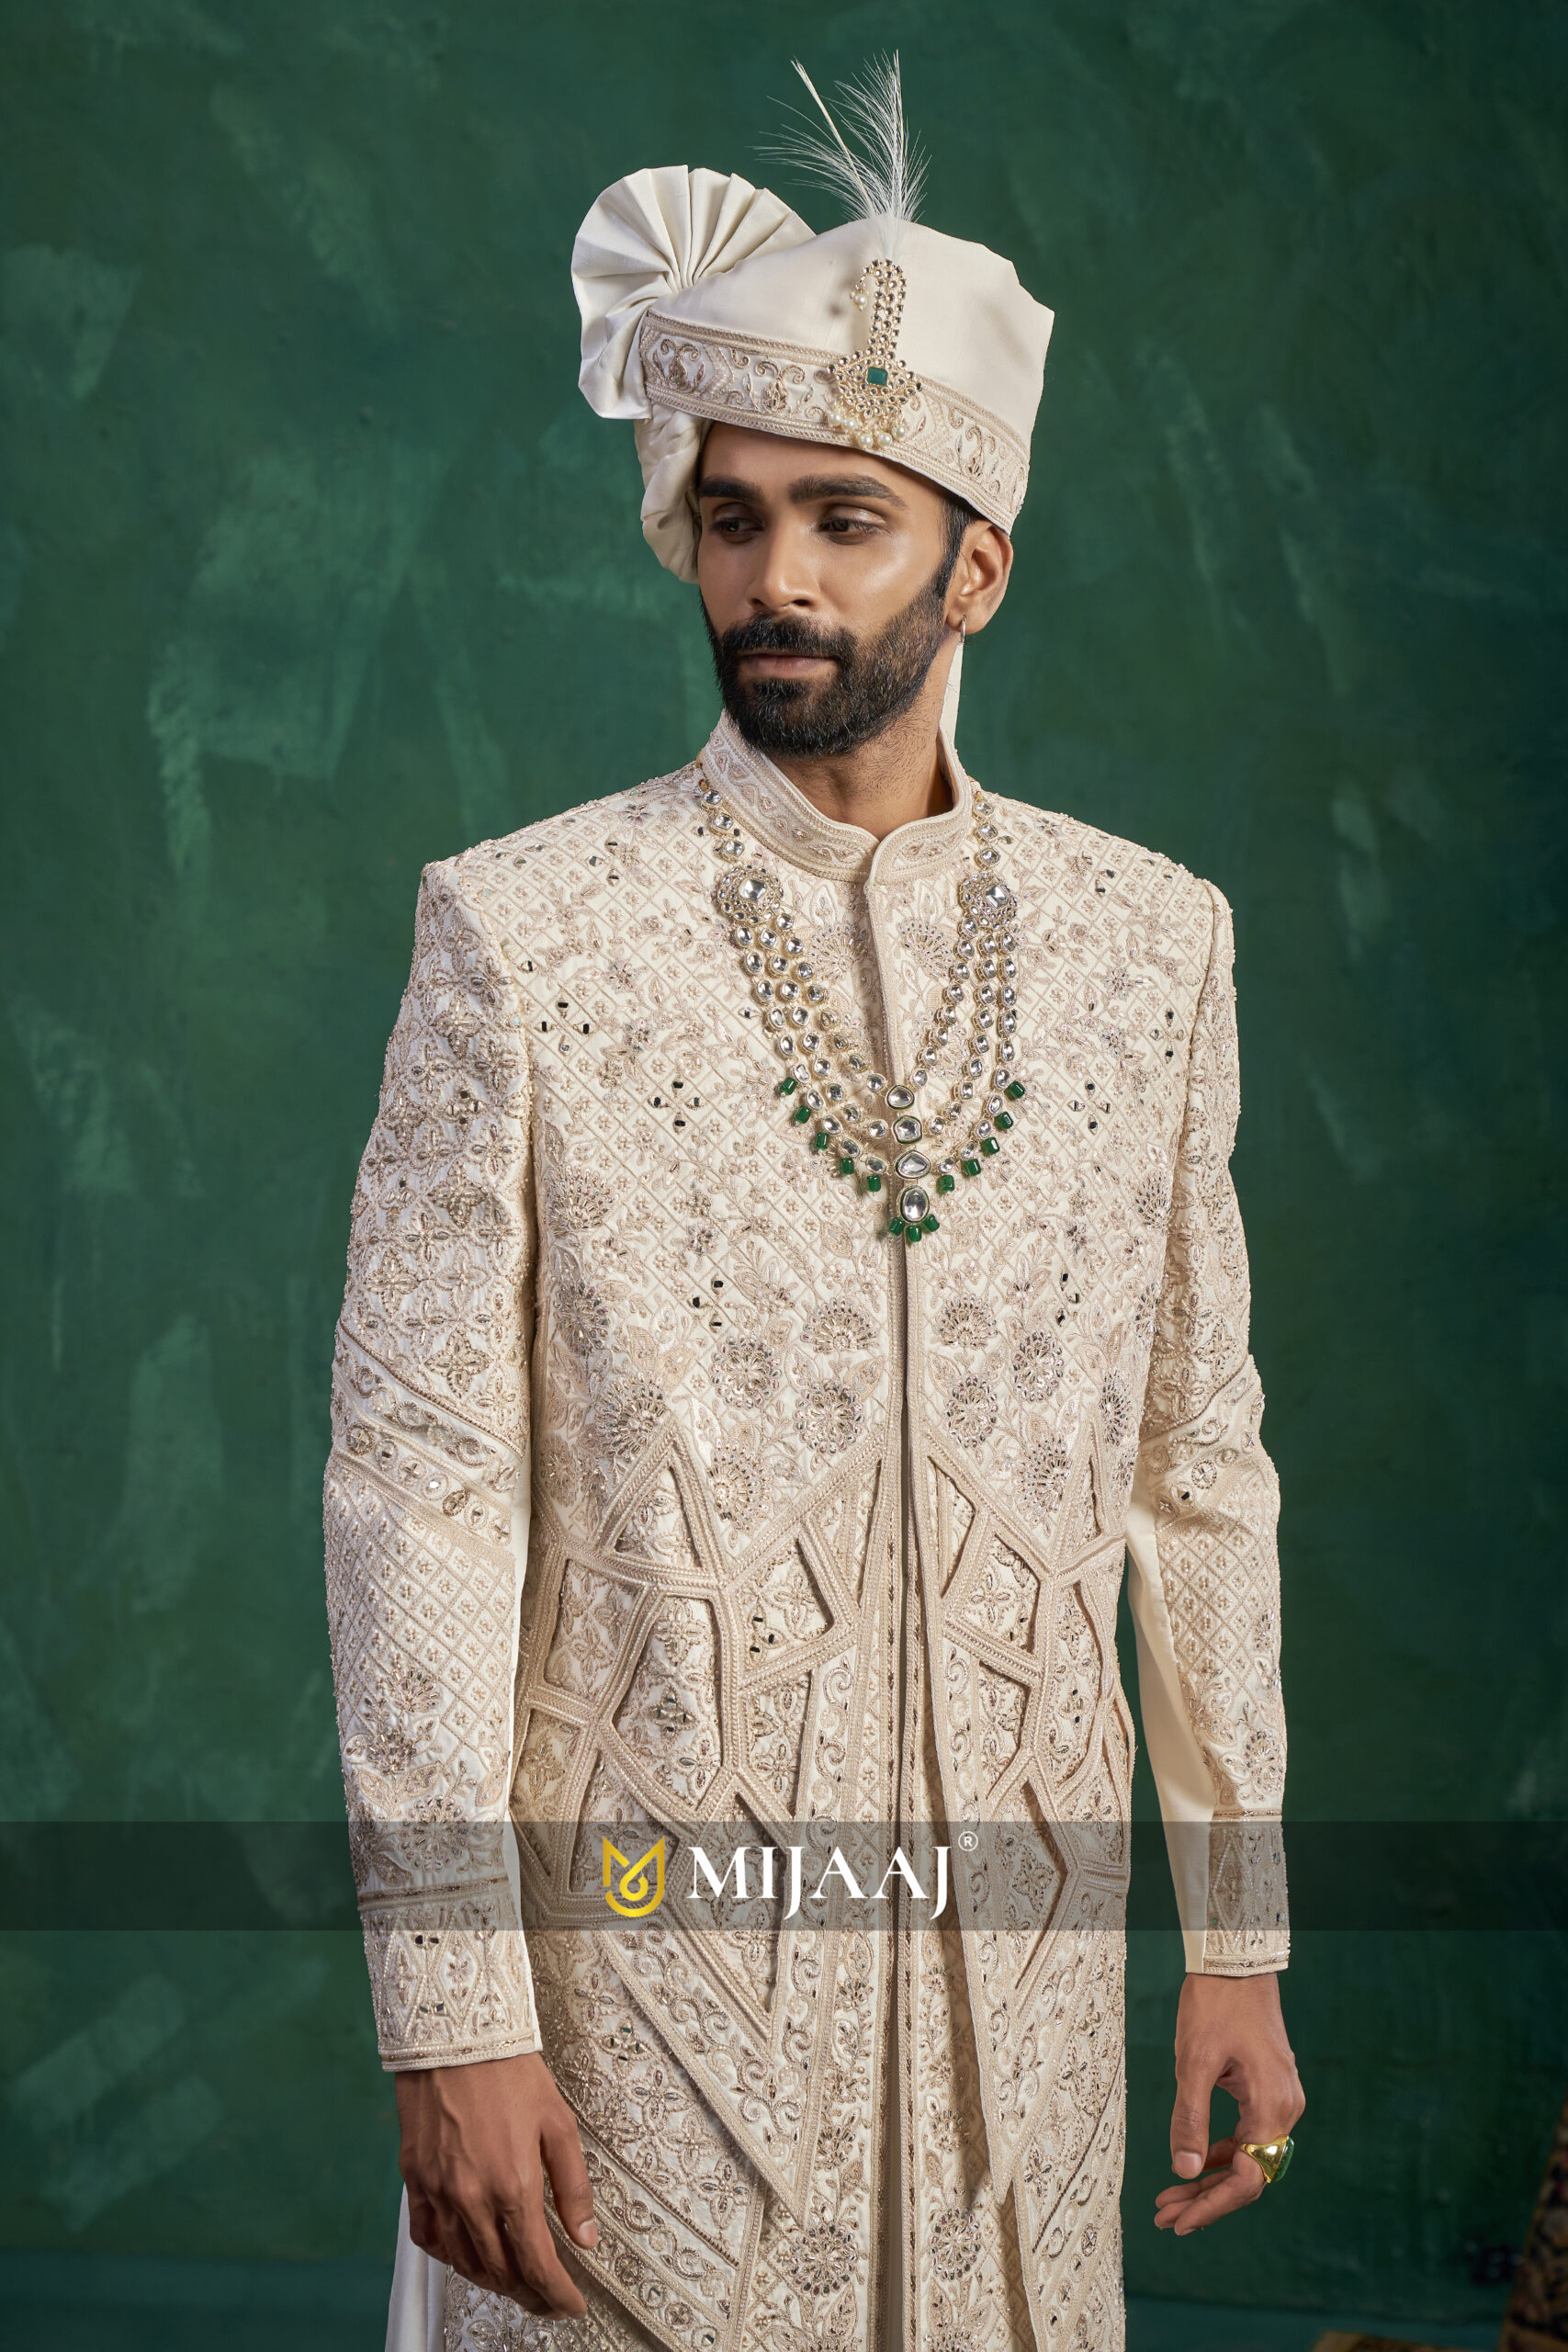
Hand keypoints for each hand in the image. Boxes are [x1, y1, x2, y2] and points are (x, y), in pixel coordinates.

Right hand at [396, 2051, 595, 2315]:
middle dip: (528, 2293)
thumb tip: (585, 2235)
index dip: (557, 2295)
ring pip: (463, 2262)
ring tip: (512, 2280)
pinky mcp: (415, 2179)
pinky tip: (464, 2254)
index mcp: (514, 2184)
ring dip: (490, 2280)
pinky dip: (448, 2256)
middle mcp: (473, 2197)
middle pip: (501, 2271)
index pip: (538, 2264)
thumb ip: (573, 2186)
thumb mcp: (559, 2123)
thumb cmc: (508, 2071)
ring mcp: (439, 2191)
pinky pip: (428, 2237)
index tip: (570, 2304)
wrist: (456, 2036)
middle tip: (545, 2297)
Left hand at [1154, 1972, 1303, 2235]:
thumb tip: (1184, 2171)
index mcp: (1272, 2108)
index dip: (1211, 2205)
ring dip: (1210, 2177)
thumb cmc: (1215, 2004)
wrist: (1236, 1959)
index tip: (1178, 2220)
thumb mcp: (1194, 2062)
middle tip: (1165, 2217)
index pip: (1245, 2179)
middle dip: (1205, 2197)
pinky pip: (1247, 2134)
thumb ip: (1190, 2118)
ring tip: (1171, 2197)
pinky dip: (1220, 2151)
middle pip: (1247, 2174)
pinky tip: (1195, 2161)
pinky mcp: (1268, 2087)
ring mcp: (1279, 2097)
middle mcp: (1284, 2109)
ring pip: (1246, 2156)